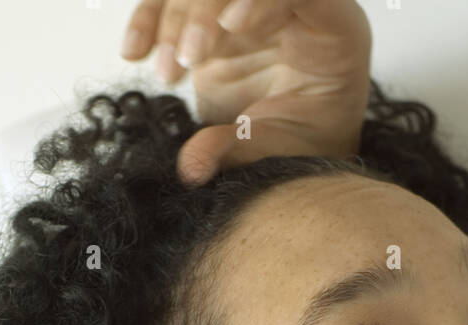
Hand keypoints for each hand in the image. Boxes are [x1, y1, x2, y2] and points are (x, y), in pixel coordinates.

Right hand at [119, 0, 372, 185]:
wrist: (295, 146)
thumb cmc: (307, 144)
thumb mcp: (286, 150)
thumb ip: (243, 151)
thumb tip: (192, 166)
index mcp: (333, 26)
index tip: (232, 26)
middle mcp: (291, 5)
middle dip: (205, 10)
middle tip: (188, 59)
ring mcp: (247, 6)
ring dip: (172, 19)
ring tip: (167, 73)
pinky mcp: (212, 19)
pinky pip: (172, 3)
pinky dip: (149, 20)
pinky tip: (134, 53)